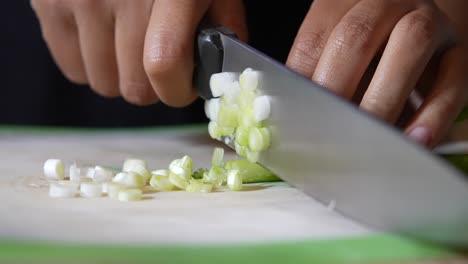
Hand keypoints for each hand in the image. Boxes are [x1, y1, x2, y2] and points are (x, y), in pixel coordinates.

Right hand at [31, 0, 246, 105]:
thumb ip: (224, 25)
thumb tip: (220, 74)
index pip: (164, 66)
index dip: (177, 90)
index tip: (182, 83)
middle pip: (134, 88)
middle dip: (152, 84)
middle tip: (157, 57)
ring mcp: (81, 0)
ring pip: (103, 84)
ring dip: (121, 74)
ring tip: (128, 42)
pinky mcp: (50, 4)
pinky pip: (72, 70)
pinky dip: (92, 63)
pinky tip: (104, 37)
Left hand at [286, 0, 467, 146]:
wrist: (418, 26)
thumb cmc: (368, 48)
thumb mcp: (335, 50)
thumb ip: (319, 73)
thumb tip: (297, 117)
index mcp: (343, 3)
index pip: (314, 39)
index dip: (302, 82)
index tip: (296, 120)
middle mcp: (386, 3)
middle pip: (356, 36)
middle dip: (337, 88)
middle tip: (327, 131)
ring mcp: (427, 23)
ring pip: (410, 45)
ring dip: (384, 98)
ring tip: (368, 138)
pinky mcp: (459, 52)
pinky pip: (452, 81)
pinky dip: (433, 114)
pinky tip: (414, 139)